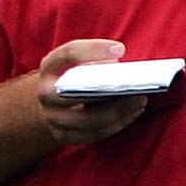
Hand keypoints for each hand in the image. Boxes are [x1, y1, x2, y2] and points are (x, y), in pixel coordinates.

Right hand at [33, 40, 149, 146]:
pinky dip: (116, 124)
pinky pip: (93, 134)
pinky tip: (133, 113)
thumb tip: (123, 71)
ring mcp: (52, 117)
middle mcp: (46, 93)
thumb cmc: (75, 75)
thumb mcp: (79, 62)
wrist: (52, 100)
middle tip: (138, 87)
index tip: (120, 49)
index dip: (95, 50)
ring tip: (140, 101)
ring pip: (88, 120)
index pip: (69, 54)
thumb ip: (96, 61)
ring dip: (118, 112)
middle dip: (110, 92)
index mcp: (50, 67)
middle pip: (76, 94)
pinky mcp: (63, 136)